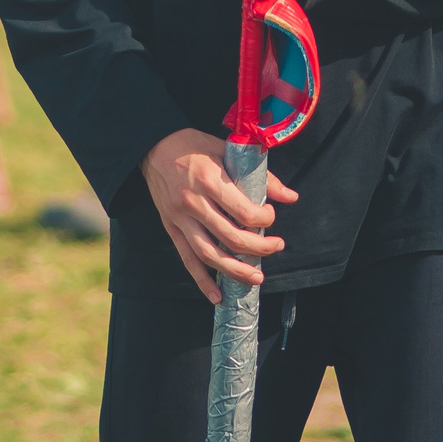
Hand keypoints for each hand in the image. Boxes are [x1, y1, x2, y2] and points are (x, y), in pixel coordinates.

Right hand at [141, 127, 297, 304]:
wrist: (152, 146)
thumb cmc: (192, 145)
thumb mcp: (226, 151)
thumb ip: (260, 176)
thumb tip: (290, 197)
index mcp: (208, 180)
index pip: (243, 212)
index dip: (264, 219)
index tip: (271, 216)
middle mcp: (193, 202)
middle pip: (230, 237)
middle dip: (259, 248)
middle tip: (276, 247)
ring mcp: (179, 219)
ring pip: (210, 254)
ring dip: (235, 270)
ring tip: (257, 278)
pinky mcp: (171, 228)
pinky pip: (187, 259)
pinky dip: (202, 281)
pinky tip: (217, 296)